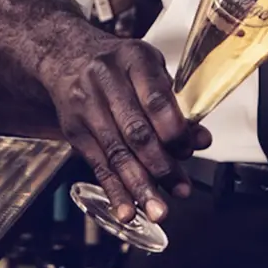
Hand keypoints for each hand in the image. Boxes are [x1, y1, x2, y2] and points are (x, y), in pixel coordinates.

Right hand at [36, 25, 210, 225]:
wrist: (68, 57)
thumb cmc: (120, 66)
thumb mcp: (151, 70)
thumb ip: (174, 105)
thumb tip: (199, 140)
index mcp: (134, 58)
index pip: (156, 99)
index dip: (174, 130)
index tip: (188, 151)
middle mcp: (106, 80)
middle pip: (136, 130)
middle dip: (161, 165)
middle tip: (180, 190)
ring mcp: (86, 105)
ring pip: (116, 152)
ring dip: (139, 186)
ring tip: (158, 210)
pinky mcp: (74, 130)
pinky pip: (97, 165)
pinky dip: (114, 190)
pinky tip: (127, 210)